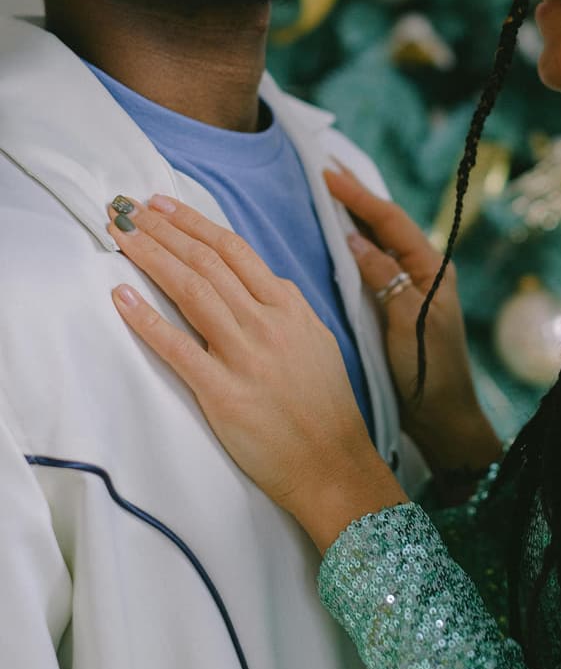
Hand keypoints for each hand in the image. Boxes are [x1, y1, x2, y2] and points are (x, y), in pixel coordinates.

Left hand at [108, 197, 406, 551]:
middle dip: (163, 229)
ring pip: (191, 291)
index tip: (162, 205)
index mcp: (289, 306)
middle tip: (127, 209)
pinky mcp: (223, 393)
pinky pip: (177, 348)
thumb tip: (255, 280)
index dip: (193, 223)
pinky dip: (146, 319)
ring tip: (120, 234)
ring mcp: (245, 356)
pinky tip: (121, 296)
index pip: (233, 249)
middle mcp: (266, 322)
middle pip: (206, 261)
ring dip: (151, 257)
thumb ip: (285, 307)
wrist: (332, 463)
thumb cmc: (324, 404)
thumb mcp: (315, 340)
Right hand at [324, 167, 500, 474]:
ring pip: (377, 242)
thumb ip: (384, 277)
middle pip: (385, 224)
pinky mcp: (394, 306)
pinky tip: (334, 239)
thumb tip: (354, 238)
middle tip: (325, 167)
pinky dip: (352, 247)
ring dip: (353, 218)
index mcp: (432, 269)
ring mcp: (408, 288)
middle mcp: (422, 272)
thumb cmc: (429, 371)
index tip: (328, 173)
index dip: (359, 196)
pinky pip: (372, 266)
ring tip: (325, 193)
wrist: (440, 416)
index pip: (391, 221)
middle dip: (356, 196)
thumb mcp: (406, 320)